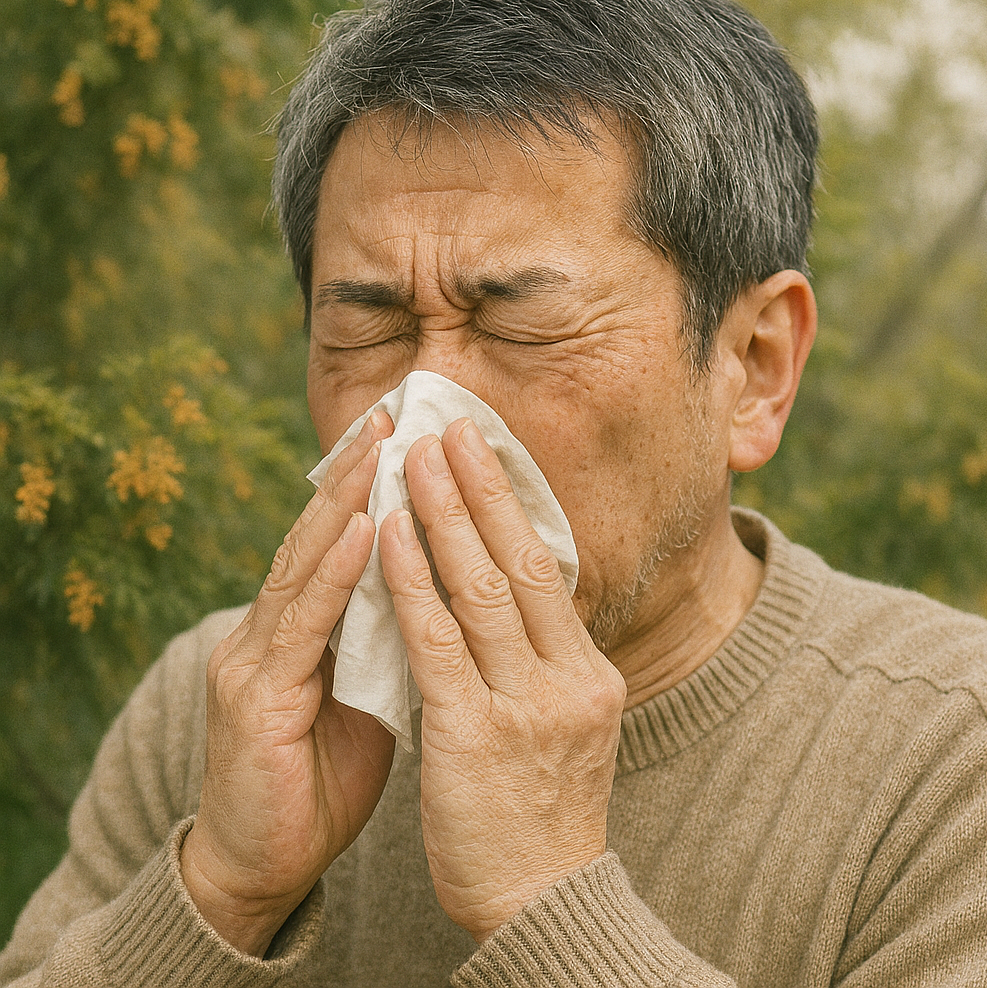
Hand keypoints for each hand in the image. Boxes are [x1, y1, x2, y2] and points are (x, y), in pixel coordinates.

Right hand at [181, 411, 396, 956]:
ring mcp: (253, 659)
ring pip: (305, 564)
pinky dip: (333, 572)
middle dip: (356, 473)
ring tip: (379, 447)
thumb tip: (443, 598)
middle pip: (319, 537)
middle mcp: (269, 631)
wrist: (265, 865)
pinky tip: (363, 527)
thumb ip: (389, 644)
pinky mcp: (253, 697)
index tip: (408, 437)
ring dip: (345, 501)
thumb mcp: (366, 697)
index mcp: (299, 631)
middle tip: (394, 412)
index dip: (370, 489)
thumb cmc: (321, 777)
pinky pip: (302, 625)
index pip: (340, 545)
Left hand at [378, 418, 625, 941]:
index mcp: (590, 673)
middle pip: (522, 561)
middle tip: (452, 428)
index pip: (550, 570)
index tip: (489, 455)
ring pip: (481, 587)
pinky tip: (388, 534)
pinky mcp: (473, 732)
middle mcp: (568, 678)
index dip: (515, 506)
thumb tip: (514, 599)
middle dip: (484, 488)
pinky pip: (436, 640)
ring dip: (443, 515)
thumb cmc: (544, 812)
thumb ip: (543, 662)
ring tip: (414, 458)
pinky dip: (411, 580)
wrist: (543, 903)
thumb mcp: (566, 727)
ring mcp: (525, 704)